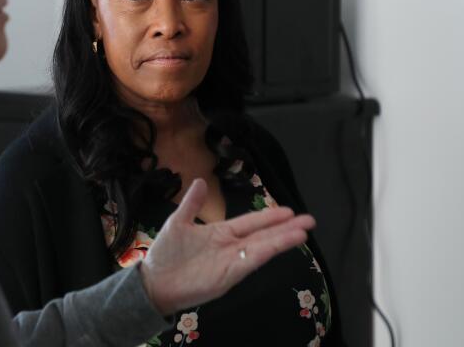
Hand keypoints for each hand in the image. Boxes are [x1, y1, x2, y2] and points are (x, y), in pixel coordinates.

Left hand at [140, 178, 314, 315]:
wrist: (154, 282)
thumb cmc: (166, 254)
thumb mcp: (178, 222)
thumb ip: (192, 204)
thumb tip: (199, 181)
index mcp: (220, 232)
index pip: (251, 222)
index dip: (269, 216)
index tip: (290, 210)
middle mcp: (231, 246)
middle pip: (264, 235)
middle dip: (286, 228)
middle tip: (309, 220)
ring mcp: (232, 261)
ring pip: (262, 247)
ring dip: (282, 240)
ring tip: (303, 232)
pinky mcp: (229, 275)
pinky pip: (250, 262)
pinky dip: (265, 253)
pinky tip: (279, 245)